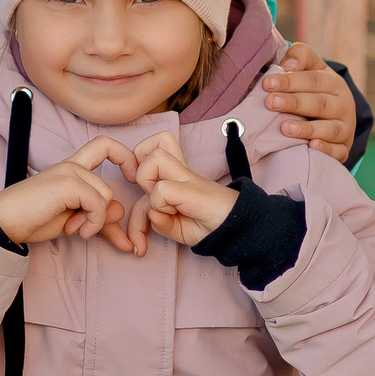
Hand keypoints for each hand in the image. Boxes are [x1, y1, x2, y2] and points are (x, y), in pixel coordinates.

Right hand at [0, 137, 137, 250]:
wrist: (4, 222)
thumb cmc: (33, 219)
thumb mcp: (74, 220)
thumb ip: (98, 217)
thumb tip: (121, 212)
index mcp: (71, 169)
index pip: (104, 145)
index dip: (125, 155)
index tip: (130, 177)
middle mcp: (71, 165)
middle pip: (110, 169)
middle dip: (111, 200)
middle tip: (92, 223)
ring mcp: (68, 172)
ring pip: (106, 194)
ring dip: (96, 220)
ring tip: (75, 229)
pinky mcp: (67, 183)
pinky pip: (98, 204)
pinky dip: (92, 223)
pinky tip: (74, 230)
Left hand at [127, 131, 238, 249]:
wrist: (240, 229)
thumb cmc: (207, 226)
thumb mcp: (176, 229)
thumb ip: (159, 223)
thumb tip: (151, 213)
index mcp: (174, 177)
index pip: (147, 155)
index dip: (135, 170)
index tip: (142, 195)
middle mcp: (178, 172)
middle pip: (150, 146)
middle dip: (137, 168)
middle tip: (148, 191)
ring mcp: (185, 177)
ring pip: (154, 159)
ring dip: (149, 183)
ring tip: (164, 203)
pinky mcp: (191, 188)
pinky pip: (162, 189)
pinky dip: (162, 205)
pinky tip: (177, 213)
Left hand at [263, 43, 351, 160]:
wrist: (335, 115)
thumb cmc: (312, 88)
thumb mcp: (309, 68)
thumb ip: (299, 57)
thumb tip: (288, 64)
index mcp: (334, 83)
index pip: (313, 80)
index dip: (290, 81)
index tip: (267, 83)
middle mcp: (344, 105)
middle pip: (320, 104)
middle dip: (294, 102)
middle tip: (270, 103)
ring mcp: (345, 128)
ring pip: (330, 128)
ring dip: (308, 128)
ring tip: (285, 128)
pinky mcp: (343, 148)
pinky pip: (338, 151)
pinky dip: (326, 149)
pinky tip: (312, 146)